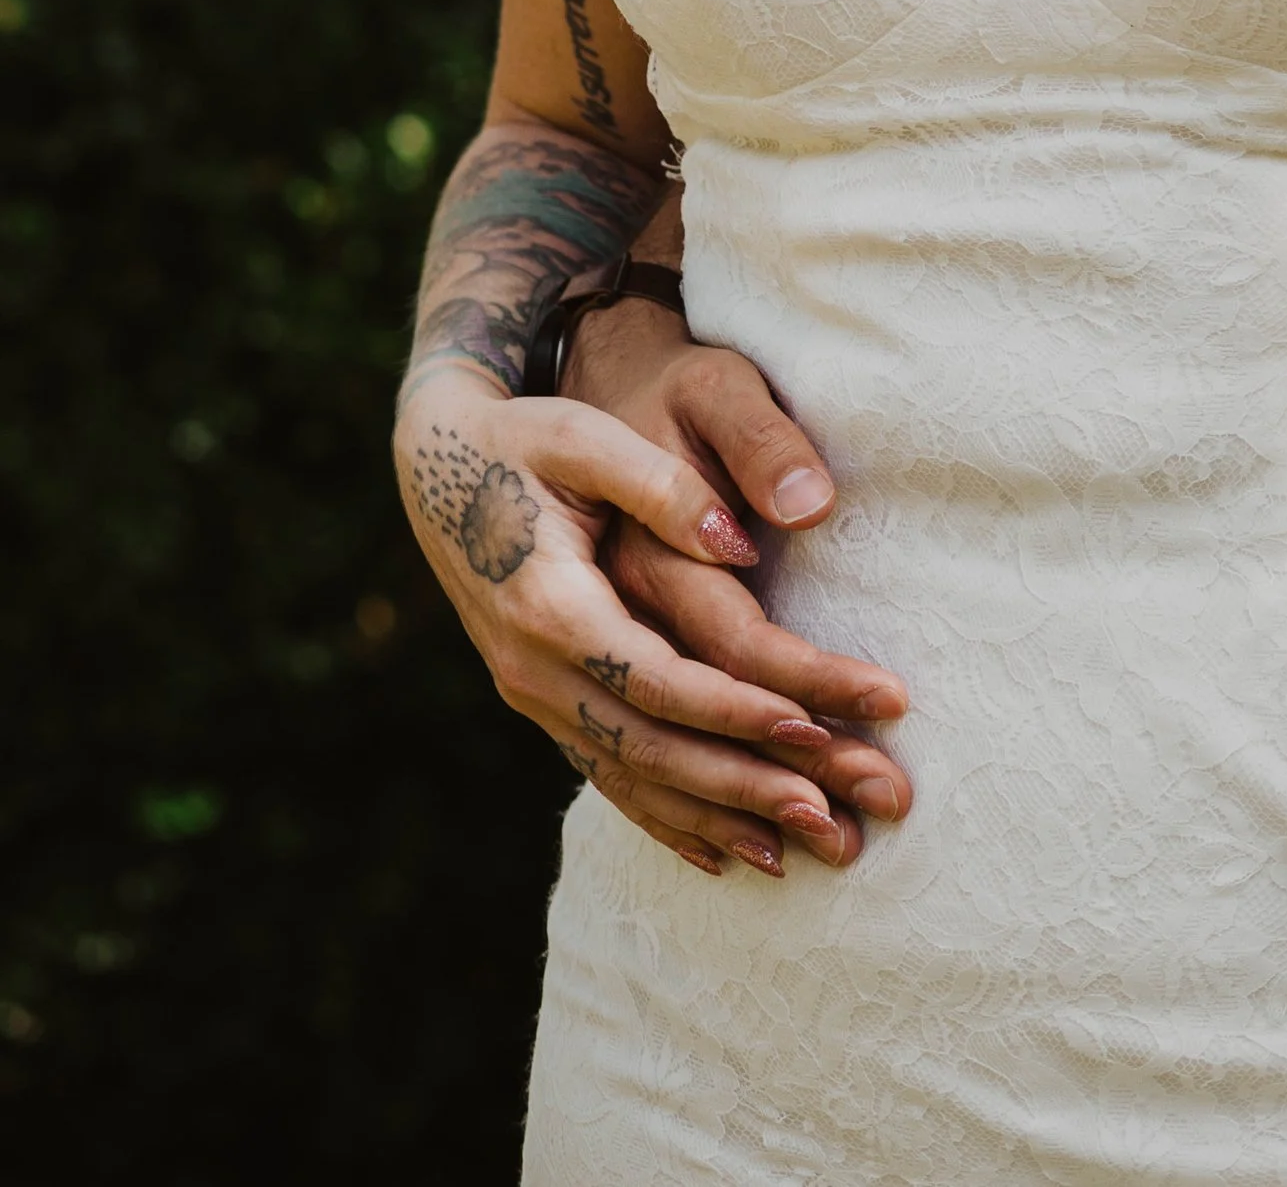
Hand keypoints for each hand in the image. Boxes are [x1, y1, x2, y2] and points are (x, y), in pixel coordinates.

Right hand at [394, 368, 884, 879]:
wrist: (437, 464)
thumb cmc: (525, 440)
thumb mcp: (585, 439)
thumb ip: (661, 487)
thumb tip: (739, 546)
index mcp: (552, 609)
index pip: (659, 681)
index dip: (738, 708)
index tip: (817, 726)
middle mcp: (536, 671)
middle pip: (656, 750)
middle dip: (753, 786)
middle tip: (842, 818)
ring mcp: (534, 697)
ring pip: (636, 778)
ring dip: (724, 819)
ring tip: (811, 850)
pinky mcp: (545, 703)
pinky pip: (610, 777)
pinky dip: (671, 819)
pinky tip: (729, 853)